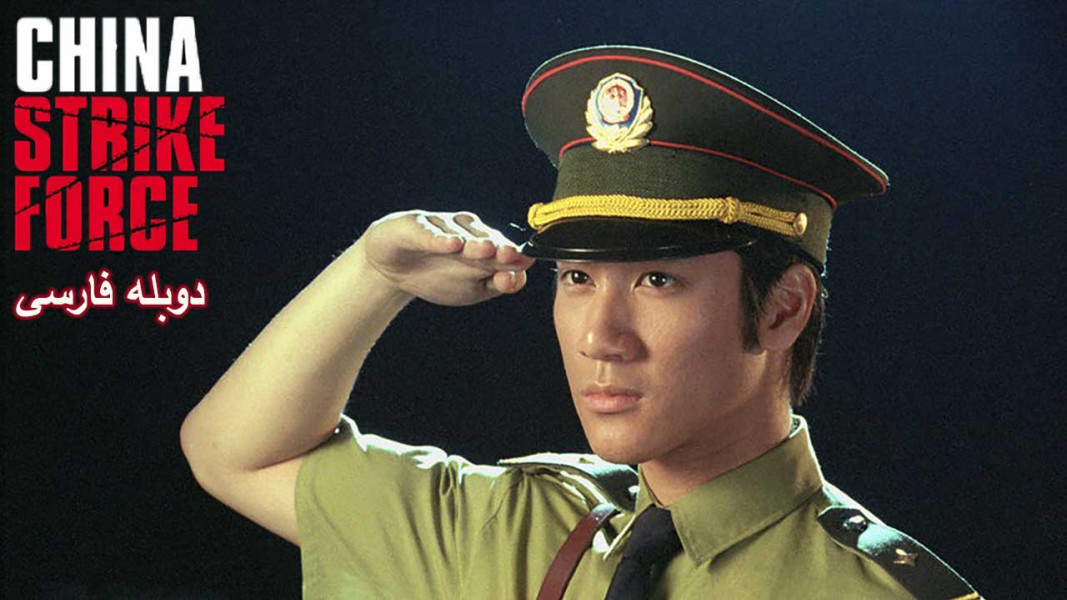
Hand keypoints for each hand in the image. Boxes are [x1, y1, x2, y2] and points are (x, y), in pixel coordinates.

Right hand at [362, 210, 534, 305]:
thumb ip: (496, 283)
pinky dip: (439, 239)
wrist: (393, 267)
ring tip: (483, 249)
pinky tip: (449, 244)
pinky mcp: (415, 226)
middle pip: (486, 239)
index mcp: (486, 246)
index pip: (504, 251)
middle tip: (509, 254)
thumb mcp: (471, 288)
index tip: (522, 268)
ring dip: (473, 242)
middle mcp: (468, 231)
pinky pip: (428, 233)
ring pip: (461, 234)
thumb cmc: (437, 275)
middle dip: (498, 247)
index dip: (514, 260)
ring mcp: (441, 226)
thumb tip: (518, 279)